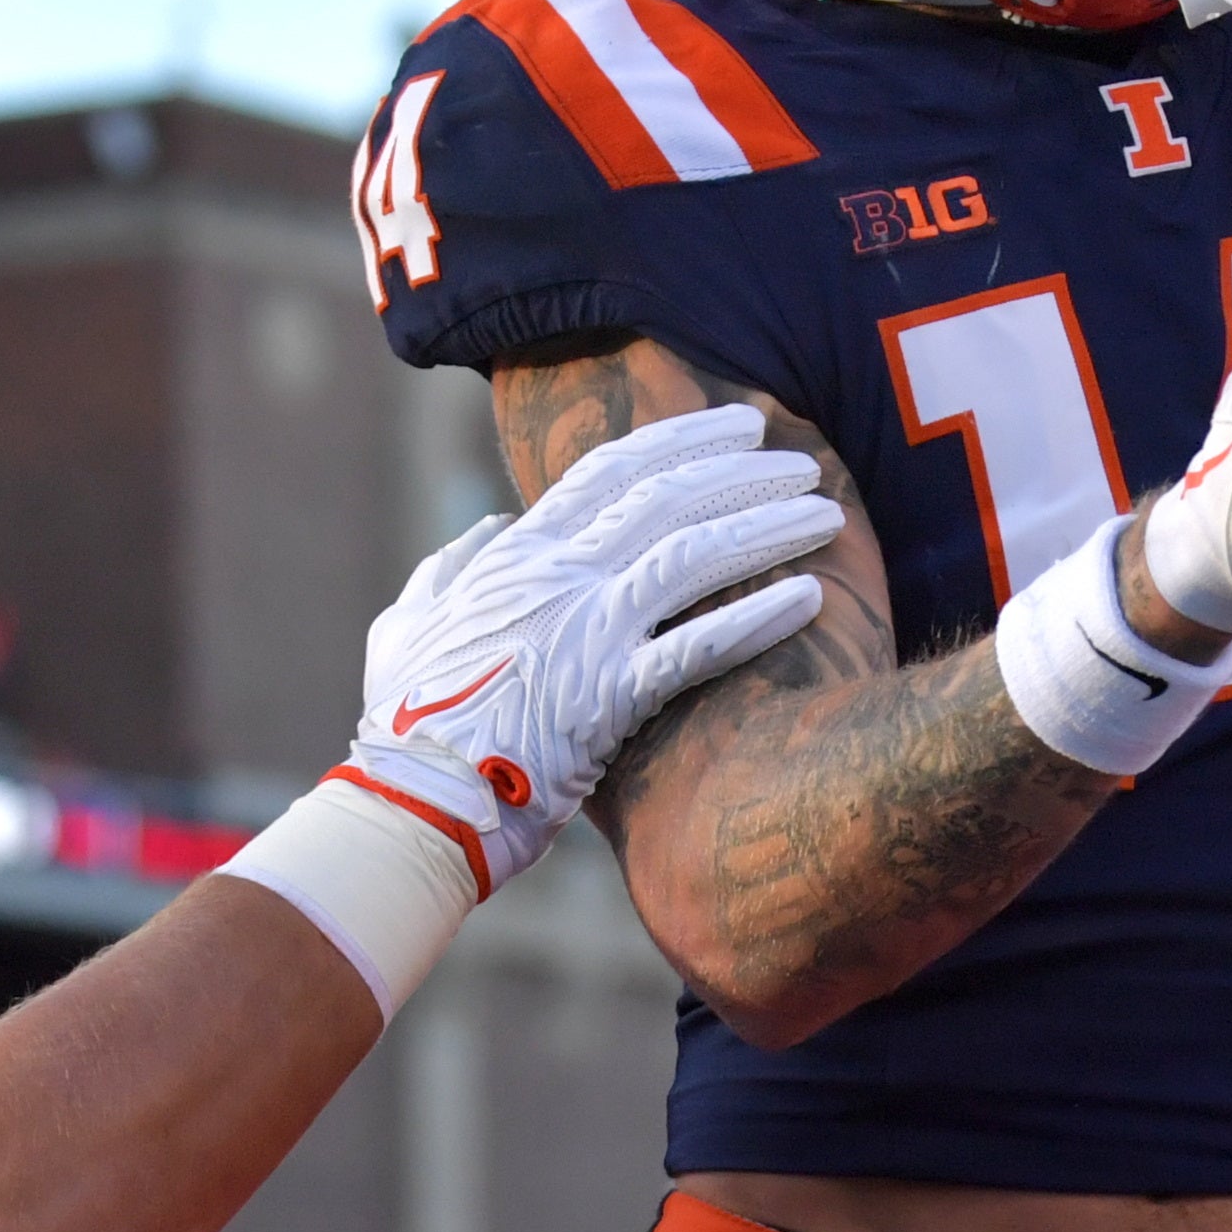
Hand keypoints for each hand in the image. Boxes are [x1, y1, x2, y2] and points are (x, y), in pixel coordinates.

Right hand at [344, 406, 836, 894]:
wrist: (412, 806)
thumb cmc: (407, 726)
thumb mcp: (405, 627)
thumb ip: (451, 568)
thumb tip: (490, 529)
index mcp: (514, 557)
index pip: (609, 470)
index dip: (681, 439)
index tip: (735, 425)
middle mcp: (557, 580)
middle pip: (667, 498)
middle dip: (742, 470)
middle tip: (799, 459)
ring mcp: (585, 635)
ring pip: (692, 556)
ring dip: (766, 528)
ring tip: (826, 514)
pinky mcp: (609, 699)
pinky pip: (697, 648)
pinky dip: (756, 618)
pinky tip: (810, 596)